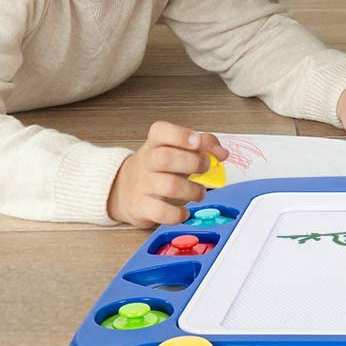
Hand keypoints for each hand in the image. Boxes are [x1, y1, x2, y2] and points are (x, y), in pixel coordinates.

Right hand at [106, 121, 229, 228]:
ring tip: (200, 192)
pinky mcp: (142, 207)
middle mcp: (146, 161)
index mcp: (155, 142)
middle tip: (205, 168)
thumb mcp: (175, 149)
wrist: (123, 189)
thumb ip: (201, 145)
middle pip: (166, 158)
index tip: (198, 142)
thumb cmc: (158, 167)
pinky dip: (178, 214)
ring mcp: (143, 185)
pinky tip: (185, 211)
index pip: (161, 131)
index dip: (181, 135)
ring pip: (168, 186)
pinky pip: (161, 212)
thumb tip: (222, 153)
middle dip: (193, 163)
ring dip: (192, 190)